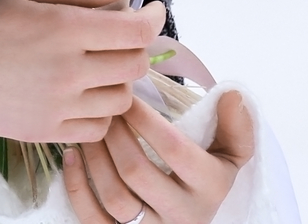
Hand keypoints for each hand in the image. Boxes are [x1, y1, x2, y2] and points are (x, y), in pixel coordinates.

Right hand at [0, 0, 167, 143]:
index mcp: (64, 28)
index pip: (136, 29)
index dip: (152, 16)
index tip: (150, 8)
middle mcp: (69, 71)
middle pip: (134, 63)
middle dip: (135, 44)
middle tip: (116, 31)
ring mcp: (58, 106)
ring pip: (121, 98)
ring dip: (119, 78)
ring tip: (98, 61)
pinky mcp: (45, 131)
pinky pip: (97, 127)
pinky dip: (101, 111)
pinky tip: (81, 92)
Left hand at [64, 89, 255, 223]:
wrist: (188, 221)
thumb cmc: (202, 180)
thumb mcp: (228, 157)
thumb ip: (235, 128)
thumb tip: (232, 95)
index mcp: (210, 189)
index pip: (174, 149)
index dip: (146, 120)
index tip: (126, 97)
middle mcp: (184, 215)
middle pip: (137, 172)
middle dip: (114, 135)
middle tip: (102, 111)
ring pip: (114, 197)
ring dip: (94, 157)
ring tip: (88, 129)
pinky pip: (92, 219)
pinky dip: (77, 186)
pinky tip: (72, 156)